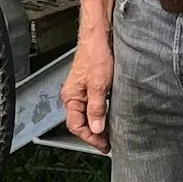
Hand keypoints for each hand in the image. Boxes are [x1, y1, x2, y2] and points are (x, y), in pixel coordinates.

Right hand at [62, 37, 112, 152]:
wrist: (100, 36)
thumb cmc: (96, 55)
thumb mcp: (99, 85)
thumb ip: (96, 108)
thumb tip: (96, 128)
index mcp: (71, 96)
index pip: (76, 126)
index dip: (90, 138)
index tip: (103, 145)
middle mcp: (74, 95)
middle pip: (81, 122)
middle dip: (94, 134)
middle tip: (108, 143)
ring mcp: (82, 90)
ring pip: (88, 115)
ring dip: (98, 125)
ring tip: (111, 133)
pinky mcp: (91, 86)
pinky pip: (93, 106)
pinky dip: (101, 114)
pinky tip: (110, 116)